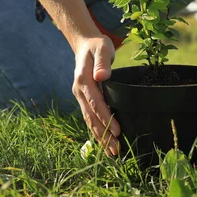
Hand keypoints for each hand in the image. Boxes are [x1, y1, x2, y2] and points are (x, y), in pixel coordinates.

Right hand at [72, 36, 120, 155]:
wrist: (84, 44)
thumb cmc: (97, 46)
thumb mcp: (102, 48)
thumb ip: (102, 62)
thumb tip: (102, 76)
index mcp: (83, 80)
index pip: (96, 103)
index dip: (106, 117)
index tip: (117, 131)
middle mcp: (79, 91)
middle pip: (92, 117)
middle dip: (104, 134)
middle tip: (116, 150)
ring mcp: (80, 96)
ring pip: (89, 121)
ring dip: (100, 137)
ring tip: (112, 152)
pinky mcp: (84, 99)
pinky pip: (89, 118)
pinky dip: (96, 131)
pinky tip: (104, 142)